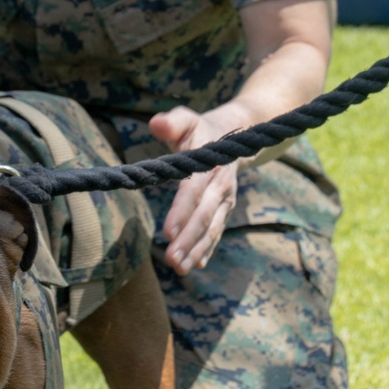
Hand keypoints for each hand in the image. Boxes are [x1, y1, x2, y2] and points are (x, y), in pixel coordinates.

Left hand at [148, 106, 239, 275]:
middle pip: (203, 216)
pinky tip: (195, 265)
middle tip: (170, 260)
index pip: (193, 191)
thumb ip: (172, 122)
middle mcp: (221, 186)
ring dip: (196, 250)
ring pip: (211, 229)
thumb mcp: (186, 120)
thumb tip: (156, 124)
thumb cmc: (199, 129)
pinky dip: (207, 249)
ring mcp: (225, 200)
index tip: (166, 232)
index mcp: (209, 165)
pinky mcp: (224, 210)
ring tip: (179, 268)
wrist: (232, 137)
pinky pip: (216, 232)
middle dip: (188, 240)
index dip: (181, 211)